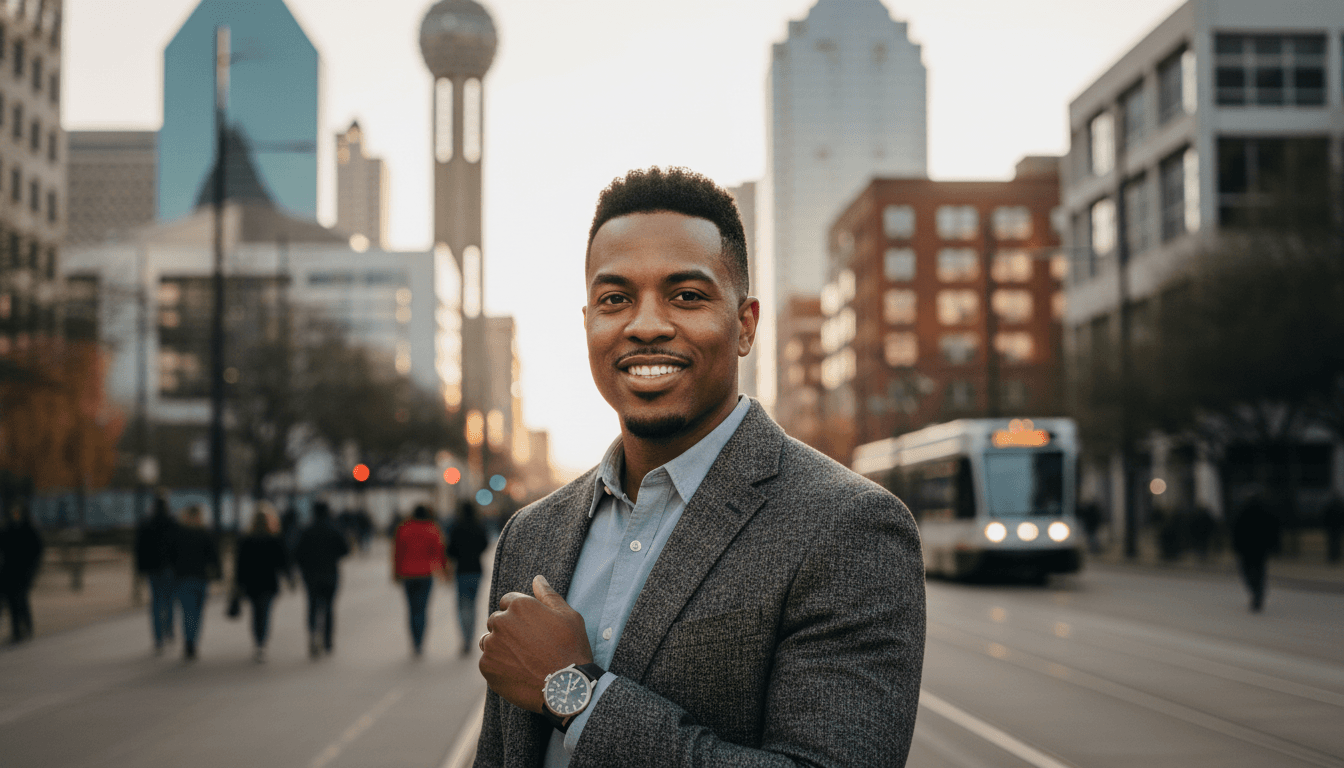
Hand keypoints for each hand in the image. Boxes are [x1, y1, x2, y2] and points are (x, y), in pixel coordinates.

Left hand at [479, 575, 592, 713]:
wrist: (566, 688)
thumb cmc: (571, 649)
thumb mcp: (568, 616)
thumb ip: (549, 595)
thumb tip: (537, 579)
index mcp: (520, 605)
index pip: (508, 601)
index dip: (520, 614)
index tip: (530, 627)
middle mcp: (501, 622)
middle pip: (497, 620)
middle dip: (508, 629)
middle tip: (528, 646)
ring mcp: (492, 645)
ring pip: (489, 641)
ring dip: (500, 646)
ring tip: (521, 660)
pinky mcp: (487, 667)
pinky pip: (487, 662)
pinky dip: (498, 666)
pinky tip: (517, 672)